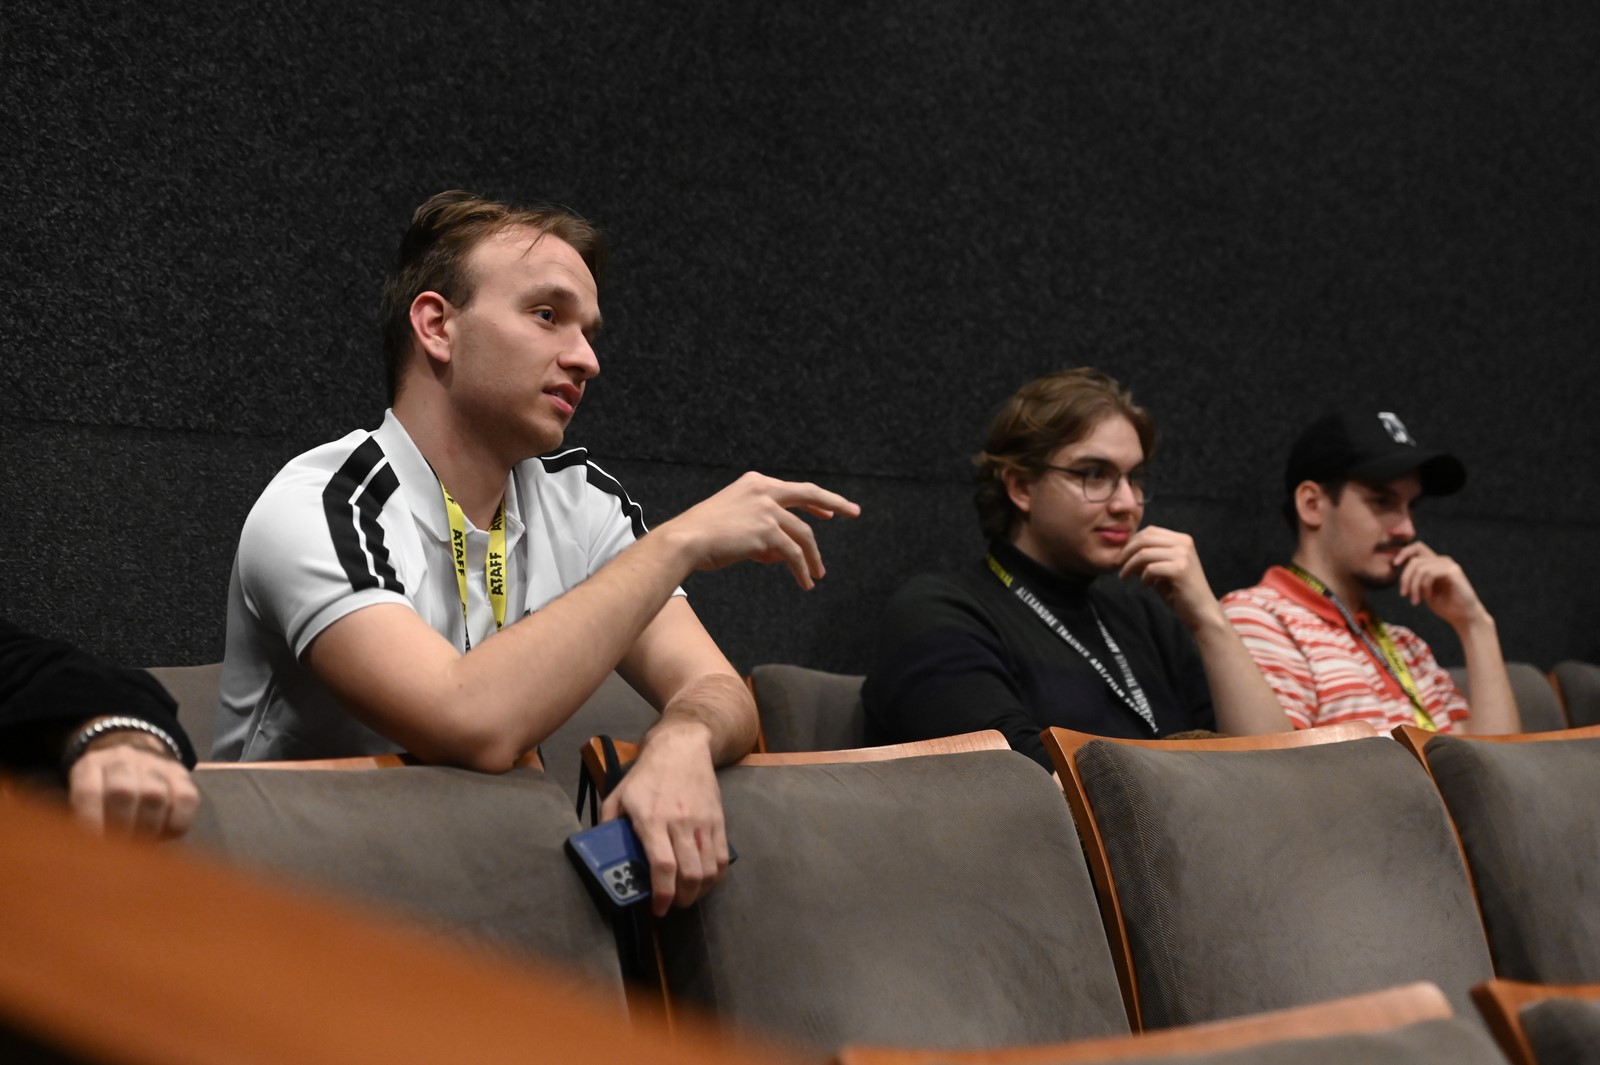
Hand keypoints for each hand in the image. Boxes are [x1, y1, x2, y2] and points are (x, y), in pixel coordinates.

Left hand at [68, 732, 198, 839]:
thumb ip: (82, 818)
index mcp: (90, 766)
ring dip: (147, 828)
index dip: (91, 822)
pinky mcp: (181, 773)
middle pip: (123, 791)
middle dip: (122, 827)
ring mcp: (155, 764)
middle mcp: (122, 759)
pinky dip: (176, 822)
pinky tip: (165, 833)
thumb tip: (87, 852)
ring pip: (155, 795)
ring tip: (142, 845)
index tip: (94, 846)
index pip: (89, 792)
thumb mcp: (82, 796)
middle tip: (120, 849)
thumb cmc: (102, 791)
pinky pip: (186, 799)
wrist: (135, 751)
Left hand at [599, 720, 727, 915]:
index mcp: (652, 820)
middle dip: (682, 899)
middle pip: (689, 874)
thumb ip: (609, 824)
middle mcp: (680, 823)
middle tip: (674, 904)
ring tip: (689, 895)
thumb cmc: (647, 774)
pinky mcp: (718, 820)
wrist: (682, 748)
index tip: (659, 909)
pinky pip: (722, 856)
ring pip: (709, 869)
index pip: (663, 866)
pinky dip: (716, 875)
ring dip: (700, 890)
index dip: (663, 894)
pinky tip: (706, 880)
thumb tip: (604, 853)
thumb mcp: (618, 795)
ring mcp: (702, 822)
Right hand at [658, 472, 859, 589]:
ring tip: (817, 575)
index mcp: (755, 484)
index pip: (794, 490)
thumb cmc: (703, 536)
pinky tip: (805, 582)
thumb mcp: (735, 527)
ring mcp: (767, 510)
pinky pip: (793, 554)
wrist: (685, 541)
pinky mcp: (767, 532)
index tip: (830, 511)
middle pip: (810, 495)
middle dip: (836, 503)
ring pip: (803, 535)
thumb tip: (781, 556)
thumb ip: (762, 536)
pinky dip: (802, 569)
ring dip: (813, 558)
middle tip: (854, 512)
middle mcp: (764, 491)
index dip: (815, 500)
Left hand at [1117, 526, 1222, 632]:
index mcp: (1182, 539)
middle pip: (1145, 538)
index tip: (1122, 556)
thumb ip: (1147, 558)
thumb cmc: (1180, 591)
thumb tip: (1124, 552)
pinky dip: (1143, 577)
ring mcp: (1183, 555)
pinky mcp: (1180, 570)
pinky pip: (1150, 569)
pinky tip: (1146, 585)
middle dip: (1126, 552)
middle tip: (1118, 565)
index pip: (1150, 531)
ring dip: (1130, 566)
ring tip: (1125, 576)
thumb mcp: (1162, 569)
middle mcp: (1184, 543)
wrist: (1200, 611)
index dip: (1132, 542)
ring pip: (1144, 553)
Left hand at [1393, 542, 1487, 629]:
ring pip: (1420, 567)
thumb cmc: (1444, 604)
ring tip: (1414, 600)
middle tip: (1403, 594)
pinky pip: (1429, 574)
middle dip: (1404, 577)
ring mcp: (1448, 565)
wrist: (1464, 616)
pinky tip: (1426, 597)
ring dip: (1413, 586)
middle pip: (1414, 558)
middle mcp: (1442, 560)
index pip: (1417, 548)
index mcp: (1435, 563)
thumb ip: (1414, 578)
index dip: (1403, 553)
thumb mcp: (1423, 590)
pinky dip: (1423, 586)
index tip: (1393, 565)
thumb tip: (1396, 566)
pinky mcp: (1453, 572)